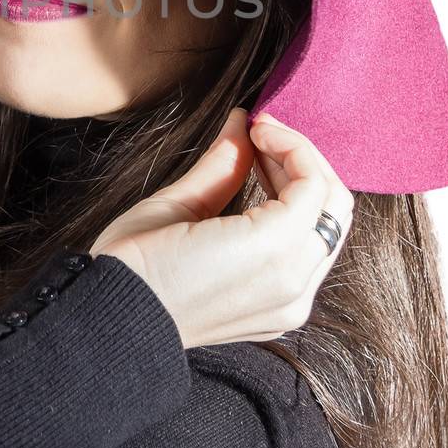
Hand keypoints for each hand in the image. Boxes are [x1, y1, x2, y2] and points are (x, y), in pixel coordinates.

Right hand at [89, 108, 353, 349]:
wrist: (114, 324)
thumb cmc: (133, 265)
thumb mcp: (176, 204)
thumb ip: (223, 161)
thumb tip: (242, 123)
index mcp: (272, 254)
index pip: (313, 183)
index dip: (288, 142)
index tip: (255, 125)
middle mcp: (293, 285)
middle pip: (334, 206)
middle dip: (303, 161)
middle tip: (260, 138)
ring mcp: (290, 306)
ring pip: (328, 233)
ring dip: (303, 191)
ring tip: (260, 163)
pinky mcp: (280, 316)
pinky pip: (311, 260)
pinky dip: (298, 224)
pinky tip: (262, 202)